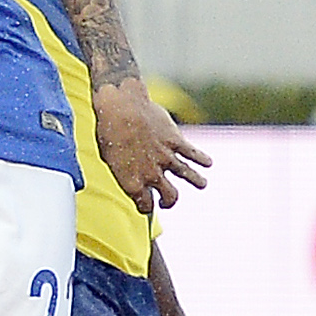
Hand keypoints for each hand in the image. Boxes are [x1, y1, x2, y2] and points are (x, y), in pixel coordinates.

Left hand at [92, 77, 209, 211]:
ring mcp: (166, 158)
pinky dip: (203, 159)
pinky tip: (208, 162)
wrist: (121, 109)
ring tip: (201, 184)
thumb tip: (123, 168)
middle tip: (166, 200)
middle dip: (169, 201)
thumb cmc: (109, 130)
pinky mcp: (175, 141)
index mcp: (132, 182)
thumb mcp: (108, 156)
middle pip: (170, 196)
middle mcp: (152, 175)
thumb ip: (120, 167)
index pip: (145, 205)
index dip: (146, 207)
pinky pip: (193, 154)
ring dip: (197, 181)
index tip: (146, 205)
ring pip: (188, 175)